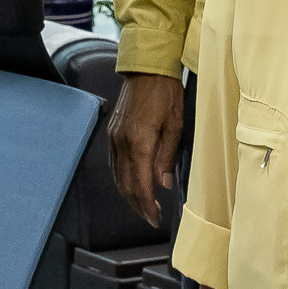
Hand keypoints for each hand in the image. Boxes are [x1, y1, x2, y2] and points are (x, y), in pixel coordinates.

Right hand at [107, 73, 184, 225]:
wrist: (146, 69)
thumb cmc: (166, 93)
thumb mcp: (175, 125)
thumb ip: (166, 156)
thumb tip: (162, 184)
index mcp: (139, 143)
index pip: (140, 185)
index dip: (147, 206)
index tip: (155, 218)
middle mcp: (121, 143)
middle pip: (125, 185)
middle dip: (138, 205)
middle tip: (151, 218)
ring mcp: (114, 138)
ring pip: (117, 177)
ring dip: (129, 195)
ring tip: (144, 205)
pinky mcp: (112, 133)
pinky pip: (114, 164)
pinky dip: (122, 179)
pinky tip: (132, 184)